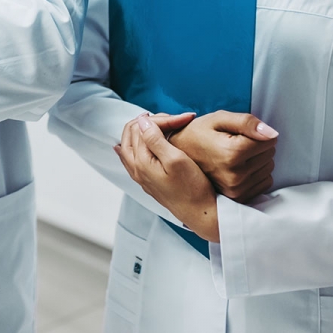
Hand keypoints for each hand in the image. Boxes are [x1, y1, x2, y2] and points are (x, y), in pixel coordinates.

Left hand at [116, 114, 219, 243]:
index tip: (183, 118)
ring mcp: (140, 175)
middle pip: (132, 132)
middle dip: (152, 121)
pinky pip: (132, 156)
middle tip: (173, 119)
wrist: (201, 213)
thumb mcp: (176, 159)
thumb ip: (155, 139)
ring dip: (144, 130)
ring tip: (161, 123)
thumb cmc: (192, 188)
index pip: (143, 127)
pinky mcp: (147, 179)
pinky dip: (136, 143)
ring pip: (130, 143)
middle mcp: (135, 168)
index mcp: (140, 161)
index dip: (163, 119)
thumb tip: (142, 120)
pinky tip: (135, 142)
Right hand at [168, 111, 277, 202]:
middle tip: (235, 143)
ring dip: (257, 160)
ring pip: (268, 169)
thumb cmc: (197, 133)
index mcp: (232, 153)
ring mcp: (237, 189)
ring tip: (235, 155)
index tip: (239, 133)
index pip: (269, 141)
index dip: (257, 132)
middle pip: (270, 155)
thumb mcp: (218, 118)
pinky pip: (265, 182)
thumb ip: (246, 122)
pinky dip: (256, 174)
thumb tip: (272, 134)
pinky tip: (239, 168)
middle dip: (258, 146)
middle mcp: (236, 175)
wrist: (177, 156)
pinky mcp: (238, 197)